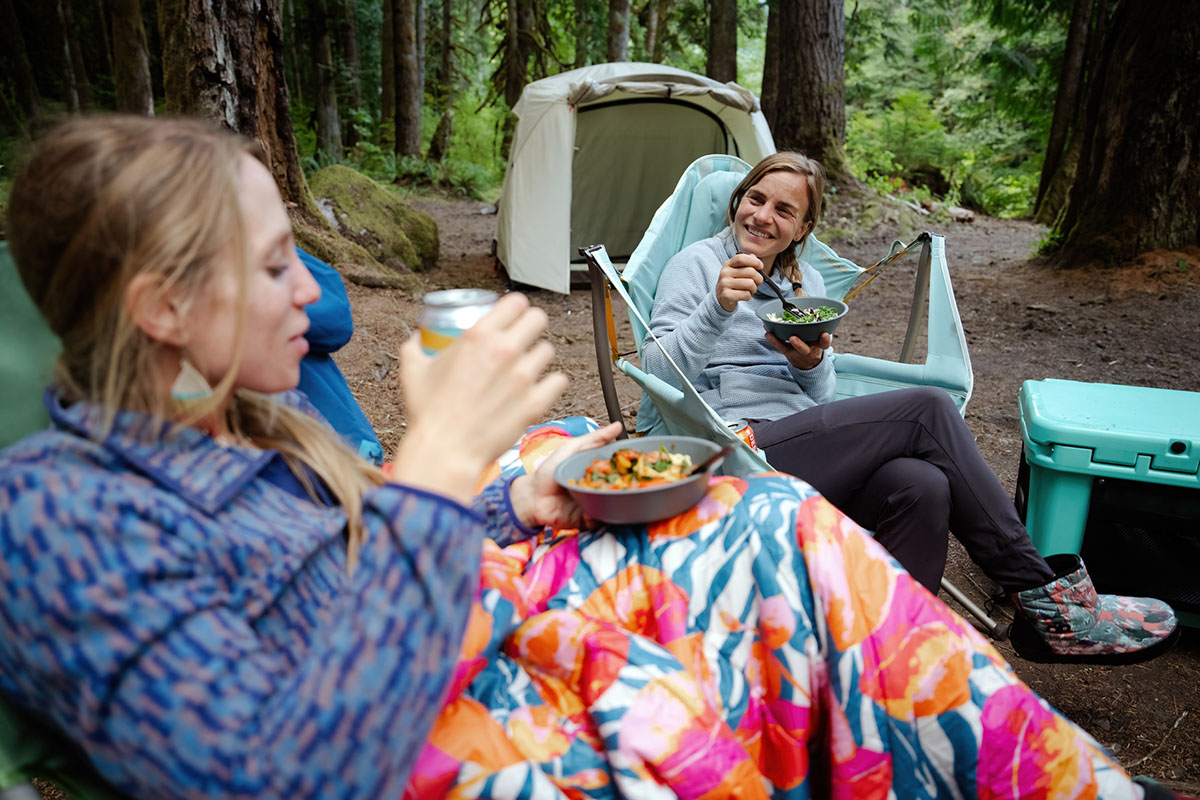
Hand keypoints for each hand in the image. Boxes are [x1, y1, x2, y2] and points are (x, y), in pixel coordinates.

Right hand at [391, 293, 567, 503]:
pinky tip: (541, 388)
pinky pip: (559, 381)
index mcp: (478, 335)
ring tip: (528, 368)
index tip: (514, 316)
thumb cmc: (428, 414)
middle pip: (538, 319)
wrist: (445, 451)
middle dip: (532, 326)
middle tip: (525, 338)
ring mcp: (523, 376)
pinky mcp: (536, 402)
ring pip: (548, 350)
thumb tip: (415, 338)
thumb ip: (413, 348)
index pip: (515, 302)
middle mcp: (504, 350)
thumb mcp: (412, 372)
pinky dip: (551, 384)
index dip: (516, 308)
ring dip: (538, 357)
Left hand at [508, 421, 623, 530]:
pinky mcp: (589, 520)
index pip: (620, 468)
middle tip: (632, 484)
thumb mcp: (572, 449)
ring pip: (614, 505)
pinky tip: (593, 510)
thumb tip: (617, 426)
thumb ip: (594, 438)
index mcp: (598, 470)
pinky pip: (600, 520)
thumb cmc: (549, 471)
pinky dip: (600, 517)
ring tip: (616, 498)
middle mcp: (600, 488)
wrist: (532, 497)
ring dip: (616, 503)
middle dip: (628, 488)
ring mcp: (596, 504)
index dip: (631, 467)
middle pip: (620, 488)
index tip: (640, 464)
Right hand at [715, 253, 764, 312]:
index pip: (741, 258)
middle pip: (750, 271)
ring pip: (750, 284)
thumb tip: (754, 257)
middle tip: (756, 283)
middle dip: (758, 279)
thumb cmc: (733, 283)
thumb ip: (746, 262)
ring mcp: (725, 284)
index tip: (760, 267)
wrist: (721, 298)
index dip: (754, 261)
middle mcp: (725, 273)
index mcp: (728, 264)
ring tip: (749, 290)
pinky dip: (748, 296)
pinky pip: (746, 294)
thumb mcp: (737, 270)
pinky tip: (743, 296)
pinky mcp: (727, 295)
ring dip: (754, 289)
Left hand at [765, 331, 831, 370]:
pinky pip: (778, 346)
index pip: (824, 344)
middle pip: (804, 349)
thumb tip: (804, 300)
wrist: (808, 362)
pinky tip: (767, 331)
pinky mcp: (786, 352)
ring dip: (777, 341)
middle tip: (793, 338)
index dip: (825, 340)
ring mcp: (795, 352)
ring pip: (786, 348)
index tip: (825, 334)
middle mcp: (807, 350)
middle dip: (798, 344)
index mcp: (818, 345)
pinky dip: (772, 338)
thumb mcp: (819, 338)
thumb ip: (817, 325)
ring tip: (769, 334)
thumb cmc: (814, 344)